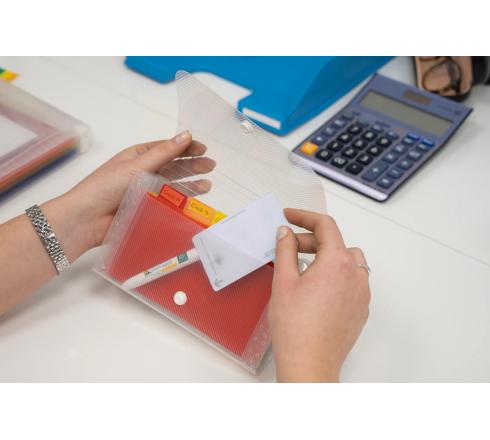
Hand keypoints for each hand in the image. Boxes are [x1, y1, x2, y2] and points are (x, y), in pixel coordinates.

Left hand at [60, 131, 214, 254]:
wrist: (86, 219)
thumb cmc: (105, 187)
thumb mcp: (137, 165)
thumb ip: (164, 153)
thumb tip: (186, 135)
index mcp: (139, 156)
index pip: (167, 148)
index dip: (186, 147)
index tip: (203, 148)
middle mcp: (144, 172)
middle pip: (173, 167)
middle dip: (192, 166)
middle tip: (210, 167)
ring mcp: (146, 191)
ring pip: (173, 185)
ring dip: (190, 184)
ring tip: (207, 185)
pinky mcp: (148, 209)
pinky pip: (169, 203)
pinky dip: (182, 201)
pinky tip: (194, 200)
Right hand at [269, 209, 370, 381]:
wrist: (310, 364)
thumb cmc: (296, 328)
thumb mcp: (284, 281)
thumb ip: (286, 250)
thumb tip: (286, 233)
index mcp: (337, 263)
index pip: (326, 225)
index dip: (305, 216)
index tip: (291, 216)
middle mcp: (355, 275)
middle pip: (337, 242)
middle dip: (312, 239)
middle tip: (289, 246)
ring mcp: (361, 294)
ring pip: (349, 260)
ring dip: (329, 256)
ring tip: (305, 266)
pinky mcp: (360, 310)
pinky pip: (353, 281)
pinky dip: (337, 275)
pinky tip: (317, 287)